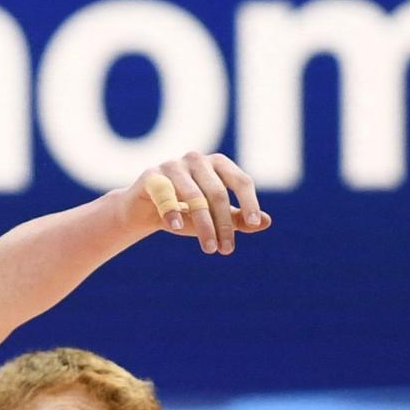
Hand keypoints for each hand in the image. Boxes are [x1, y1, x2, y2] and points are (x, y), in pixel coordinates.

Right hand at [134, 153, 271, 255]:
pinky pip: (164, 193)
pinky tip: (177, 227)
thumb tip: (267, 222)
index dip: (249, 201)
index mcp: (217, 164)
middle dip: (223, 224)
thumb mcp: (214, 216)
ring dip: (203, 224)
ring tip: (209, 248)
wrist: (143, 211)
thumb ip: (239, 219)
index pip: (240, 181)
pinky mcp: (151, 176)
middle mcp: (197, 159)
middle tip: (226, 250)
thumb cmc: (184, 211)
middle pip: (217, 192)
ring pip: (194, 196)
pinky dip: (172, 210)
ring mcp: (172, 165)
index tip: (254, 224)